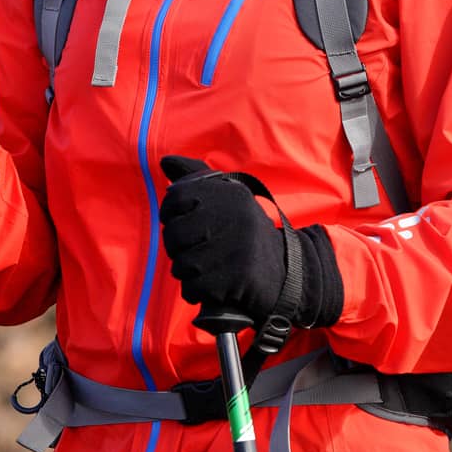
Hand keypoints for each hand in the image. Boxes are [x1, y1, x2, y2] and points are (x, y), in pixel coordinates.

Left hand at [159, 156, 341, 328]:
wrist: (284, 275)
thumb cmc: (244, 237)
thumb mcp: (228, 201)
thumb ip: (196, 180)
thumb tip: (166, 160)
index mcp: (233, 192)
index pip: (176, 197)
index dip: (171, 215)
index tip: (187, 224)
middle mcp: (237, 214)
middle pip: (173, 234)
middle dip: (179, 249)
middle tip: (200, 251)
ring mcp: (239, 245)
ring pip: (180, 265)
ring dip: (188, 273)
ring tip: (210, 268)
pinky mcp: (239, 276)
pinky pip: (193, 288)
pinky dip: (197, 292)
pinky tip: (214, 286)